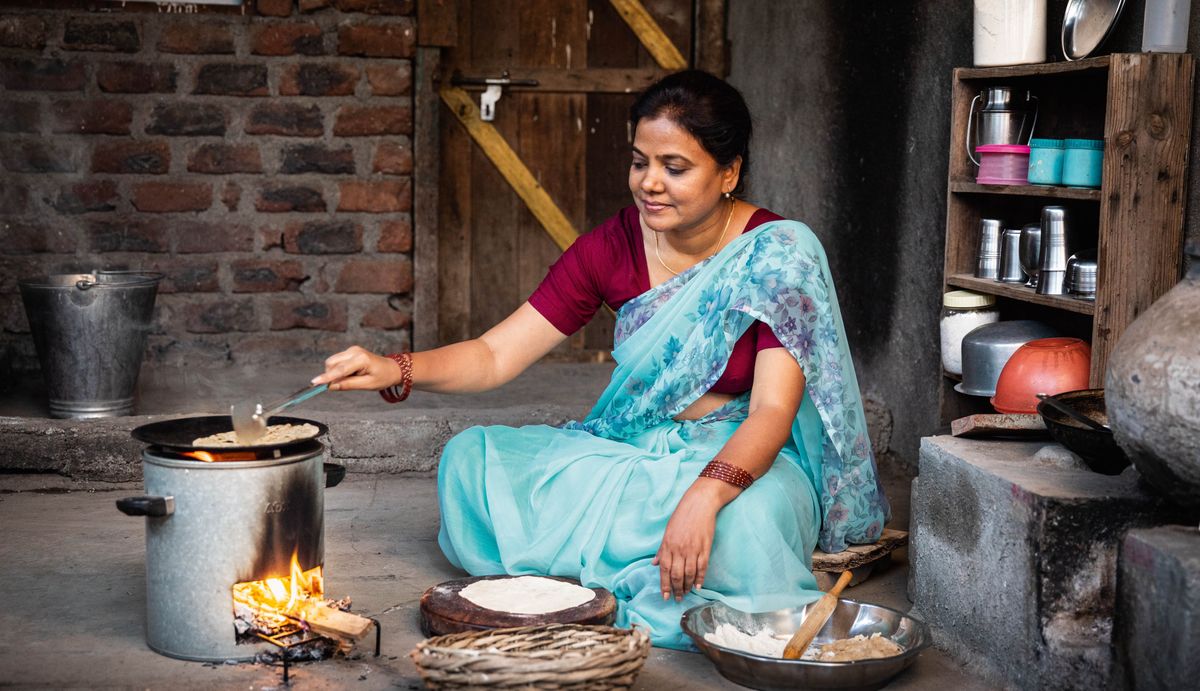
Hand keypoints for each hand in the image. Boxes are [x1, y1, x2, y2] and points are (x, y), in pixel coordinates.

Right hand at [312, 345, 401, 391]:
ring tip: (351, 379)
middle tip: (341, 386)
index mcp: (361, 359)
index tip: (314, 383)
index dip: (326, 377)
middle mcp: (354, 351)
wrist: (392, 369)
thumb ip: (348, 385)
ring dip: (334, 373)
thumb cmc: (382, 377)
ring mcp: (352, 349)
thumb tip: (330, 387)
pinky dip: (338, 370)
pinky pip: (337, 361)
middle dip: (330, 375)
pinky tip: (350, 374)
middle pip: (332, 363)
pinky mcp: (350, 351)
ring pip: (332, 362)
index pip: (340, 369)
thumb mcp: (367, 385)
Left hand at [653, 484, 721, 600]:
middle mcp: (679, 549)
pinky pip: (702, 567)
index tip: (665, 596)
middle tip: (677, 598)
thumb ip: (662, 549)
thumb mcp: (667, 531)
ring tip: (686, 594)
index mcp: (668, 545)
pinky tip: (698, 586)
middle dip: (676, 589)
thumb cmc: (682, 516)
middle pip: (677, 575)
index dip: (664, 585)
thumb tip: (655, 564)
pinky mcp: (705, 548)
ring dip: (687, 586)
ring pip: (689, 574)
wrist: (699, 504)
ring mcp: (693, 549)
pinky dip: (700, 578)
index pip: (664, 570)